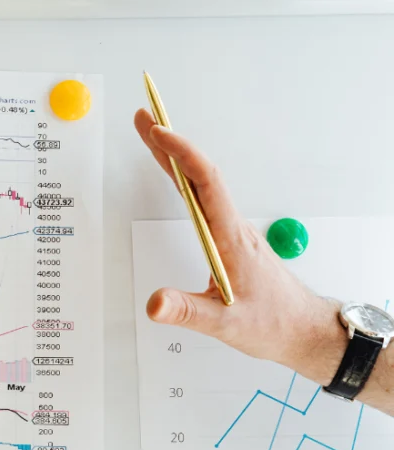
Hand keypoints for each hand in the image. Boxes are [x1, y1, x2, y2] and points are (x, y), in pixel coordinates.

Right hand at [133, 108, 336, 369]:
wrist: (304, 332)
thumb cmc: (272, 324)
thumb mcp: (225, 324)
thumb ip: (187, 312)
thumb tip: (154, 303)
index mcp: (231, 238)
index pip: (205, 183)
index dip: (181, 154)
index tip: (159, 132)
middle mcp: (231, 228)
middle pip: (198, 175)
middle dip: (169, 144)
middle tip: (145, 117)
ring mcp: (231, 232)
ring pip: (200, 185)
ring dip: (175, 159)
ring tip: (151, 137)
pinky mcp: (229, 240)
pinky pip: (203, 200)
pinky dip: (184, 180)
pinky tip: (173, 177)